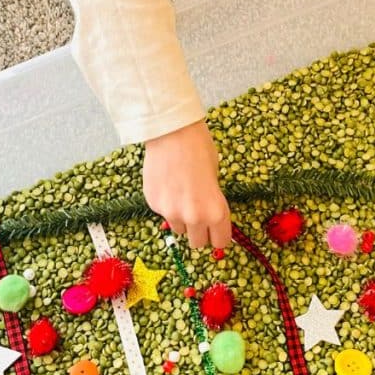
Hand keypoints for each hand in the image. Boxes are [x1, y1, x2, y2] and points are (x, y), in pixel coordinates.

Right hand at [143, 119, 231, 249]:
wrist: (172, 132)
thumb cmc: (199, 149)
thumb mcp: (216, 178)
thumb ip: (212, 202)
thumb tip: (208, 217)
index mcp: (215, 211)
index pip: (220, 242)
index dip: (218, 234)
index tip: (216, 229)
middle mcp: (193, 217)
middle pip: (197, 243)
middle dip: (199, 230)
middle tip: (198, 213)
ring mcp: (171, 212)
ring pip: (178, 228)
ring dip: (181, 218)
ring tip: (181, 194)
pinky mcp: (153, 204)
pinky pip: (163, 213)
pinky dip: (166, 204)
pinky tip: (168, 183)